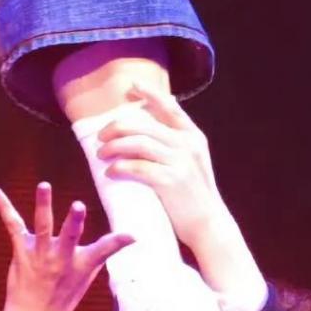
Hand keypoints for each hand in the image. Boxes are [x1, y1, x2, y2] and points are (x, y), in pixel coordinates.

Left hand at [0, 182, 133, 310]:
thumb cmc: (63, 294)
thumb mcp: (87, 275)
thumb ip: (103, 253)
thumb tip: (131, 237)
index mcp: (81, 264)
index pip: (103, 251)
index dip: (118, 243)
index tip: (131, 236)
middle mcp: (61, 259)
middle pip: (69, 236)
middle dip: (74, 222)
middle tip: (78, 206)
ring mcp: (40, 255)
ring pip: (42, 227)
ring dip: (44, 205)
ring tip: (44, 186)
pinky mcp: (21, 252)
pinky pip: (13, 226)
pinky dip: (3, 207)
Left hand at [96, 91, 221, 250]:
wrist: (209, 224)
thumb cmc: (192, 194)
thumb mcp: (191, 160)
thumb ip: (174, 143)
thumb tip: (143, 128)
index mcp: (192, 136)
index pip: (170, 106)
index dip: (150, 93)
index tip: (132, 86)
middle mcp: (187, 144)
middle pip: (144, 125)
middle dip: (117, 127)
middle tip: (102, 136)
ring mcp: (180, 162)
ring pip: (138, 143)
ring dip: (114, 146)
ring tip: (102, 154)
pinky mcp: (171, 181)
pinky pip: (138, 167)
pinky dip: (120, 167)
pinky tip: (110, 171)